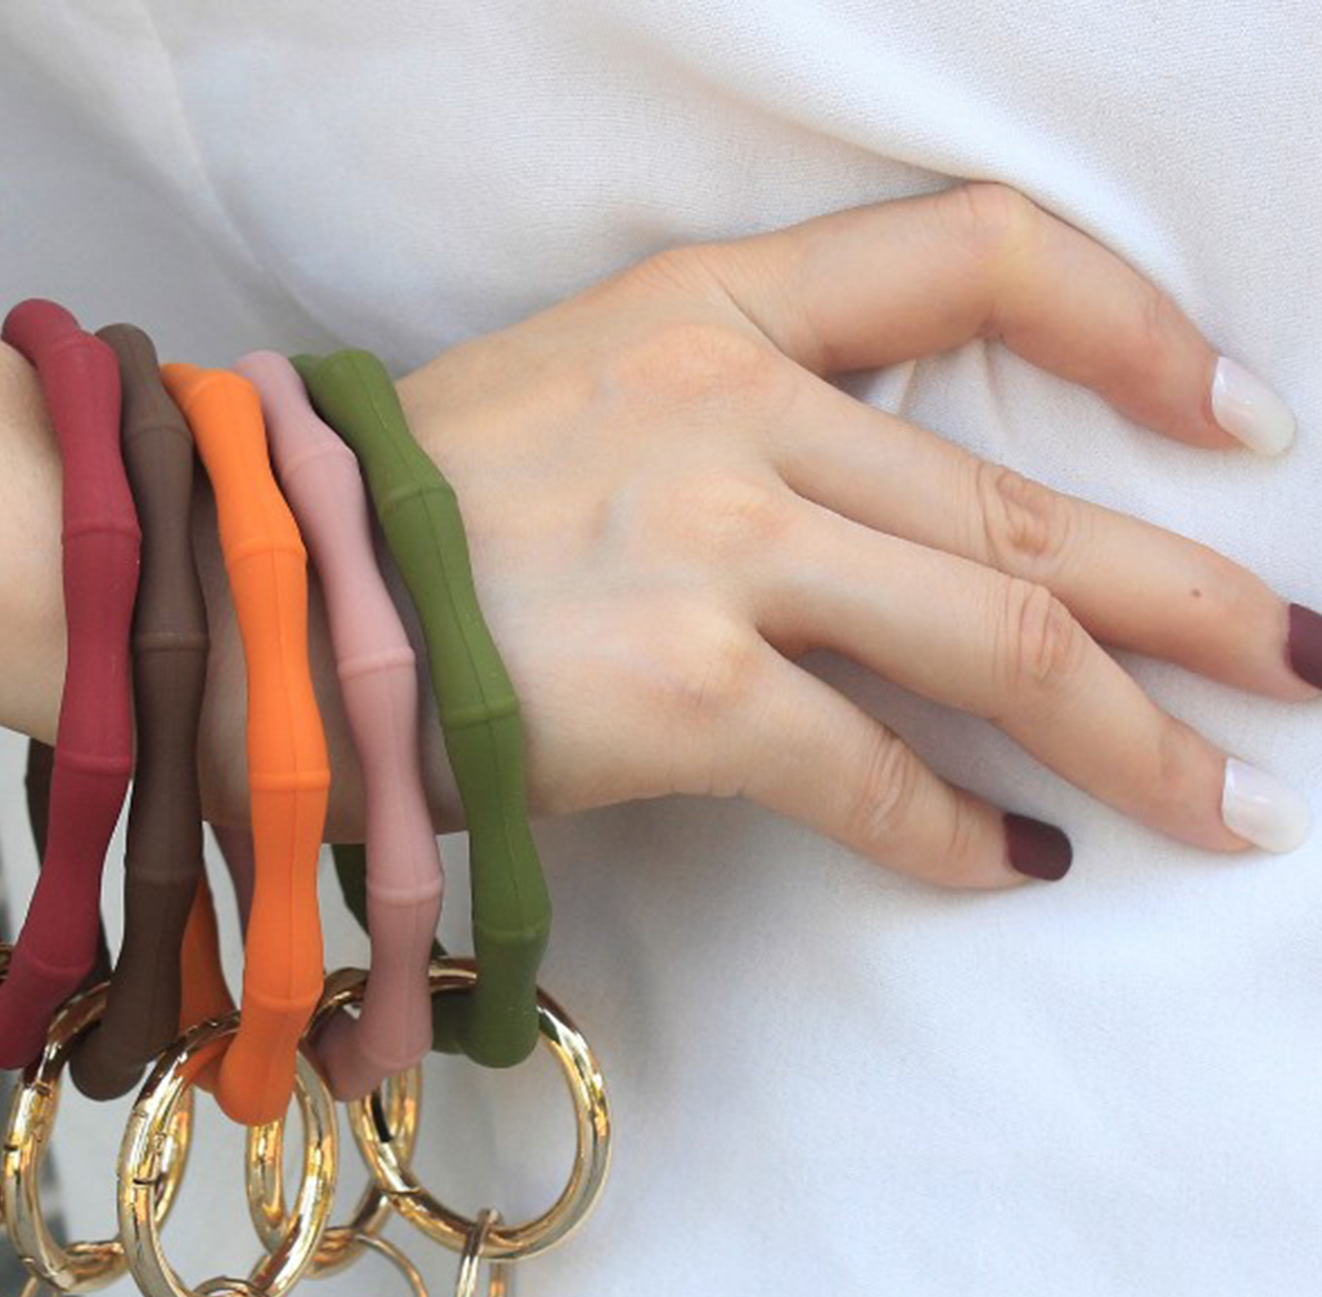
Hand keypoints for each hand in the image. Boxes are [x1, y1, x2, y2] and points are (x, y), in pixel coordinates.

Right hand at [357, 182, 1313, 886]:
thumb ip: (737, 425)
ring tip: (1224, 800)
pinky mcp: (682, 690)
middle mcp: (736, 406)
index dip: (1134, 330)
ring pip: (995, 631)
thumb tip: (871, 534)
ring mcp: (715, 544)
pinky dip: (952, 831)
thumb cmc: (402, 511)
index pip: (977, 256)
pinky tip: (1009, 866)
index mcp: (713, 306)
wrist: (251, 595)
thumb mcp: (585, 398)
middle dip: (1192, 596)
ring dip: (1133, 731)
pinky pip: (870, 770)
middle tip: (1296, 664)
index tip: (1232, 419)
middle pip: (1026, 503)